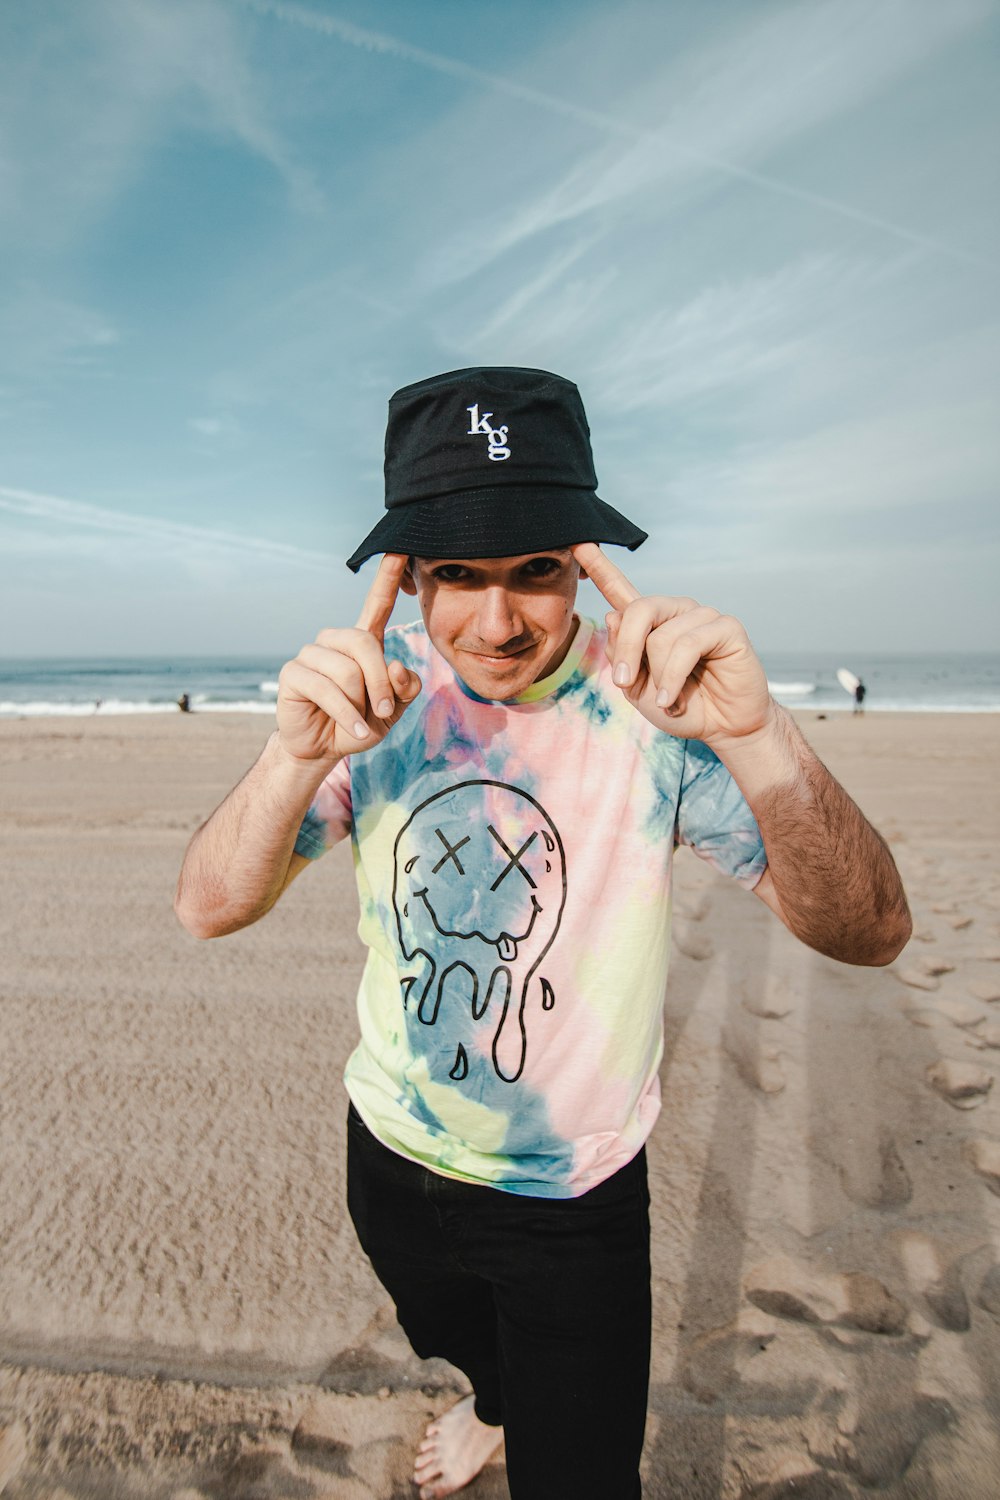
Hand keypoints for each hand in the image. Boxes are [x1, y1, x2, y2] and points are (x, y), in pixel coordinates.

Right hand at [276, 553, 421, 762]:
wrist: (325, 748)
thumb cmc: (360, 722)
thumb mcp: (393, 708)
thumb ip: (404, 688)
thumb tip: (396, 667)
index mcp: (363, 642)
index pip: (377, 604)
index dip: (388, 578)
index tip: (400, 549)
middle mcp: (336, 641)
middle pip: (365, 643)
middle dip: (380, 683)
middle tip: (383, 710)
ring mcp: (312, 655)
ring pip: (347, 670)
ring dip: (360, 703)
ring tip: (359, 721)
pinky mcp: (293, 673)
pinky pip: (327, 689)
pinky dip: (345, 714)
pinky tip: (349, 730)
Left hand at [572, 543, 772, 745]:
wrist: (722, 728)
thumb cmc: (679, 707)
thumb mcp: (637, 688)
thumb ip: (622, 654)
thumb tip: (613, 614)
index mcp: (649, 623)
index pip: (620, 588)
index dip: (599, 566)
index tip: (577, 541)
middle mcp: (674, 612)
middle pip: (638, 610)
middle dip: (627, 651)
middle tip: (625, 683)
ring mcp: (702, 616)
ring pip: (661, 637)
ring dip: (659, 678)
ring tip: (668, 699)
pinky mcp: (726, 626)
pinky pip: (688, 645)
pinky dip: (674, 678)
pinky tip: (674, 699)